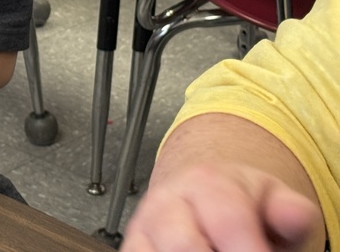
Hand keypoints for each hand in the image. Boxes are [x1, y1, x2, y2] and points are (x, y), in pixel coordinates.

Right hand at [121, 163, 319, 251]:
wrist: (203, 193)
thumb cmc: (243, 204)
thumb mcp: (274, 200)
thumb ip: (290, 211)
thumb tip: (295, 216)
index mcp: (206, 183)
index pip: (228, 221)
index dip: (250, 250)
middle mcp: (166, 203)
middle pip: (183, 245)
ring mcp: (144, 227)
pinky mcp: (132, 246)